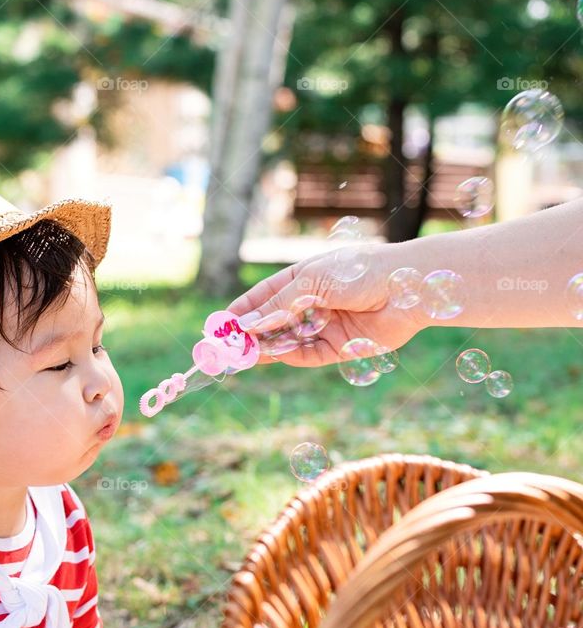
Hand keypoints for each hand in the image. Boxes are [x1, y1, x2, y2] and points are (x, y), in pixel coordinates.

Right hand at [228, 244, 425, 367]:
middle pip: (272, 323)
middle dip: (249, 334)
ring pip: (286, 341)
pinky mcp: (340, 347)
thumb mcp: (312, 281)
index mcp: (305, 278)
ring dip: (264, 348)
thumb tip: (247, 323)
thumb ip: (279, 304)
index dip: (242, 310)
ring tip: (241, 356)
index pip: (264, 296)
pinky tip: (273, 355)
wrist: (408, 287)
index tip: (219, 323)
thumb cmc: (361, 271)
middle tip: (224, 348)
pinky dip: (290, 355)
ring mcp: (325, 326)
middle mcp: (313, 303)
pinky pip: (308, 355)